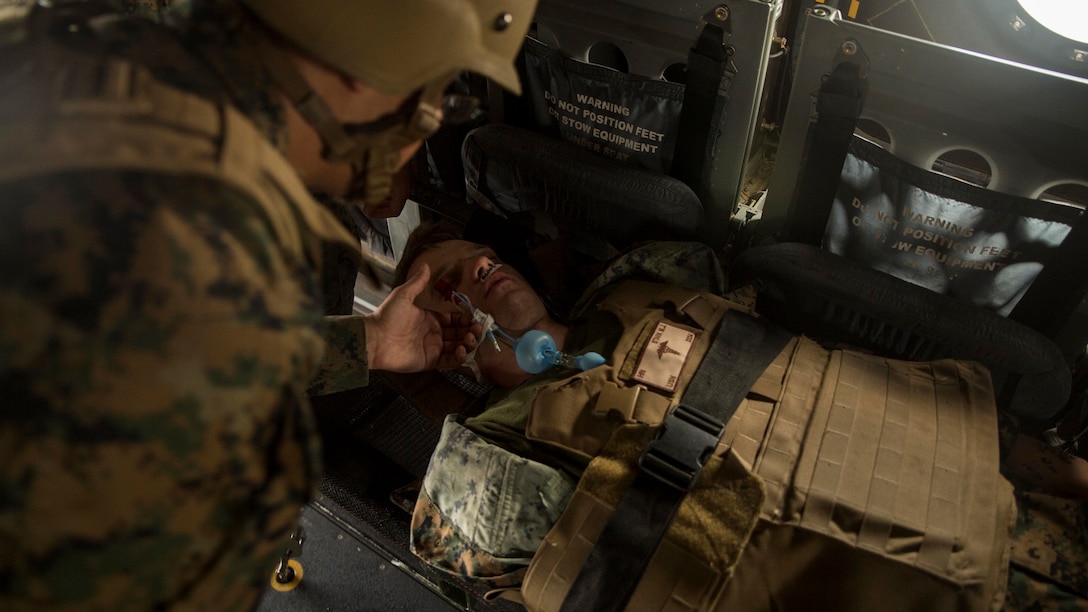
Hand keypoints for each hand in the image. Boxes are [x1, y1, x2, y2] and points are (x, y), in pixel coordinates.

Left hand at [365, 263, 479, 372]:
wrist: (374, 339)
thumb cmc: (387, 316)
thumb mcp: (404, 295)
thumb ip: (418, 282)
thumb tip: (426, 265)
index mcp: (430, 318)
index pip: (453, 319)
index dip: (465, 319)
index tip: (475, 317)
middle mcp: (433, 333)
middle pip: (458, 333)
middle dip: (470, 331)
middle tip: (477, 329)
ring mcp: (432, 348)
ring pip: (457, 347)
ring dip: (467, 343)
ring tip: (471, 338)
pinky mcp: (429, 362)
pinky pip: (449, 361)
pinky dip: (458, 358)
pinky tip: (462, 350)